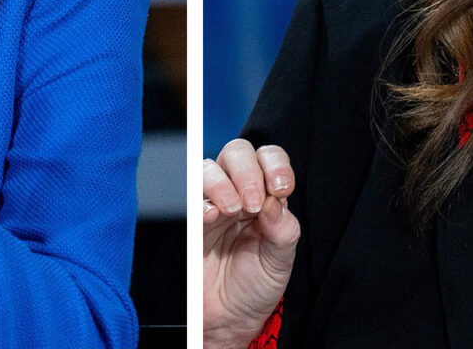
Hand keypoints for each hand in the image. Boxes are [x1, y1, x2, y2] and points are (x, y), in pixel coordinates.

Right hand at [203, 139, 298, 348]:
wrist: (227, 319)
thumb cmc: (254, 286)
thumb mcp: (280, 260)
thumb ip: (283, 229)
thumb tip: (276, 202)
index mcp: (266, 196)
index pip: (269, 159)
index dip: (275, 165)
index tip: (280, 188)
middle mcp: (238, 193)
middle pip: (237, 153)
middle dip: (247, 171)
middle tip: (253, 202)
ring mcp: (211, 204)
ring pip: (209, 167)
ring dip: (222, 184)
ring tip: (231, 210)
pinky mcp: (189, 219)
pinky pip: (189, 196)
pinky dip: (200, 200)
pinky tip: (210, 217)